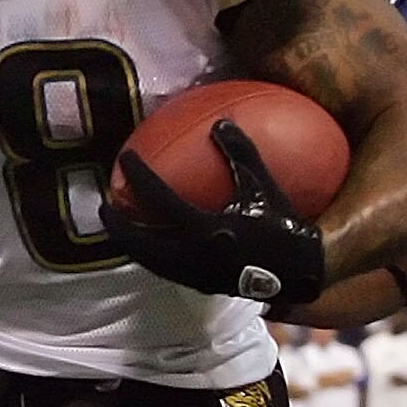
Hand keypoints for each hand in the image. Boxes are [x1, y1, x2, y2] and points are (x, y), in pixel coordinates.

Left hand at [104, 119, 328, 305]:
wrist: (302, 275)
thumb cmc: (286, 229)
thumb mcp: (265, 189)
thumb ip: (242, 156)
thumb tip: (221, 122)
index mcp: (205, 230)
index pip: (159, 199)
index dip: (138, 176)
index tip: (124, 158)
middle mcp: (192, 256)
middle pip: (139, 242)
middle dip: (116, 225)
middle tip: (104, 205)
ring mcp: (193, 275)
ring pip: (148, 260)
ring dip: (129, 243)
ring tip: (121, 225)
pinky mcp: (199, 285)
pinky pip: (164, 268)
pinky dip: (150, 254)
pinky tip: (152, 241)